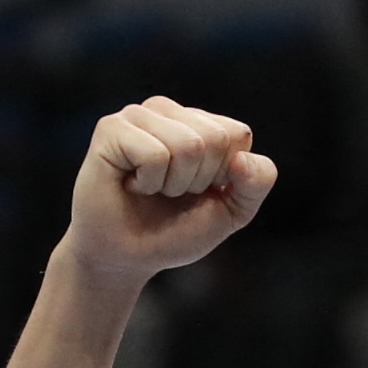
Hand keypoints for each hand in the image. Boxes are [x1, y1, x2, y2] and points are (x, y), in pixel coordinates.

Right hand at [64, 97, 276, 284]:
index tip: (200, 189)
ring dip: (174, 183)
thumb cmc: (177, 230)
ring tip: (152, 187)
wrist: (129, 256)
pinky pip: (155, 155)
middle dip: (200, 180)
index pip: (237, 133)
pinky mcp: (111, 129)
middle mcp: (168, 111)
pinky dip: (149, 182)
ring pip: (188, 144)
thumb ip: (256, 183)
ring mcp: (138, 116)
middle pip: (215, 137)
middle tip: (171, 192)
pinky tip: (132, 184)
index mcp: (199, 122)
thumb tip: (242, 158)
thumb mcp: (233, 211)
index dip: (226, 174)